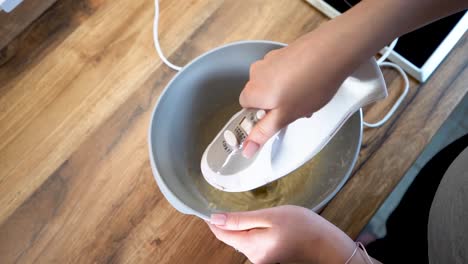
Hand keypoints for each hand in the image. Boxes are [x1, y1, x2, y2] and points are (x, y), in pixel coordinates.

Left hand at [207, 205, 356, 263]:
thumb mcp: (271, 217)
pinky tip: (264, 223)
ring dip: (241, 226)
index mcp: (250, 246)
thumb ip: (241, 219)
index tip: (206, 206)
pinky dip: (253, 232)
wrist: (330, 248)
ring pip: (243, 240)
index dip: (212, 220)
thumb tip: (214, 219)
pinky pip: (254, 243)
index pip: (221, 233)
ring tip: (250, 211)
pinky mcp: (271, 258)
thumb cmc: (304, 229)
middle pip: (231, 238)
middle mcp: (253, 257)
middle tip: (229, 202)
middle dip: (228, 222)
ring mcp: (262, 260)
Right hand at [240, 27, 352, 158]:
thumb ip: (263, 133)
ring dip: (286, 94)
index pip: (246, 110)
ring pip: (273, 85)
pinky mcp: (283, 53)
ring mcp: (270, 60)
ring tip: (307, 96)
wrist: (331, 52)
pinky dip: (293, 80)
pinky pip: (283, 73)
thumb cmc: (310, 84)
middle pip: (261, 97)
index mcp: (252, 90)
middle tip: (295, 111)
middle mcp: (256, 73)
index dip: (262, 118)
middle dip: (276, 106)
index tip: (277, 121)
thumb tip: (246, 148)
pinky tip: (309, 82)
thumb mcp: (285, 116)